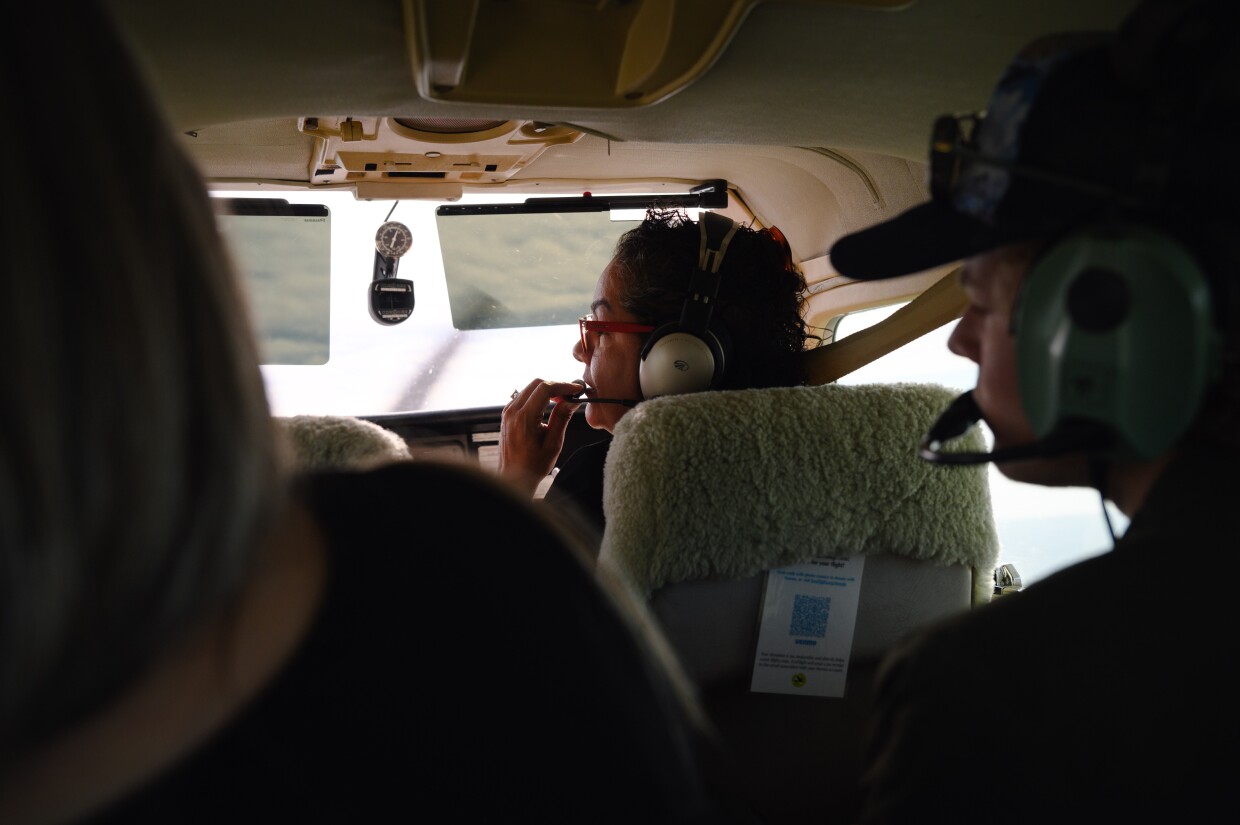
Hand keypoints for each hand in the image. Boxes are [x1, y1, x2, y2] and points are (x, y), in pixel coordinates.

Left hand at [499, 378, 583, 495]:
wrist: (514, 476)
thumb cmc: (532, 465)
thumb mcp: (553, 443)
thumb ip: (562, 418)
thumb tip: (572, 400)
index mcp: (523, 419)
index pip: (544, 389)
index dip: (563, 386)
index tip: (576, 390)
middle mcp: (512, 412)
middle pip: (536, 383)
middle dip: (556, 386)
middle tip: (570, 395)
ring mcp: (508, 412)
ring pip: (530, 388)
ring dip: (547, 390)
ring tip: (562, 401)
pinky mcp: (508, 414)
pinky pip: (524, 396)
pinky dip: (538, 396)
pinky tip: (549, 406)